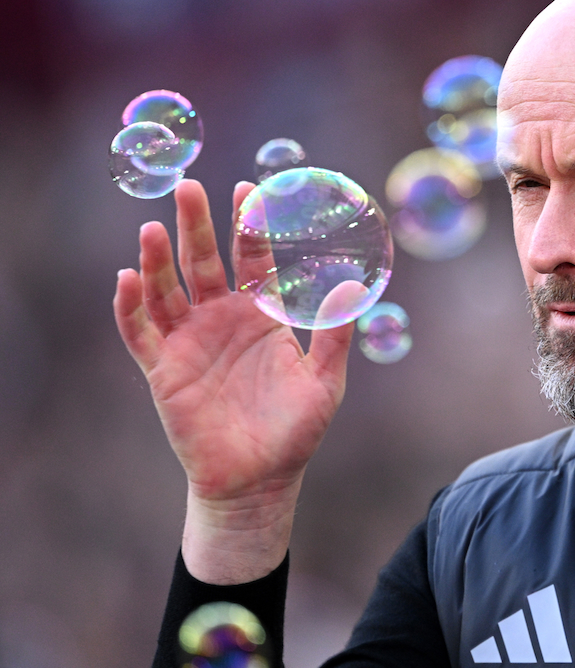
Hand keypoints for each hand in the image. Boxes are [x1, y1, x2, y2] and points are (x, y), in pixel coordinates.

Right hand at [113, 179, 357, 582]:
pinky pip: (139, 333)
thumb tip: (353, 284)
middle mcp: (221, 319)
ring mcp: (189, 341)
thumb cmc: (296, 430)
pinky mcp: (162, 369)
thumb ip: (336, 333)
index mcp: (261, 314)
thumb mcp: (325, 379)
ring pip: (166, 290)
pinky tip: (128, 279)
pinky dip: (130, 306)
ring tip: (150, 229)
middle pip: (203, 261)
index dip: (250, 225)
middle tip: (190, 186)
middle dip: (196, 225)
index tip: (251, 189)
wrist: (260, 481)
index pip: (253, 258)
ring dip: (156, 260)